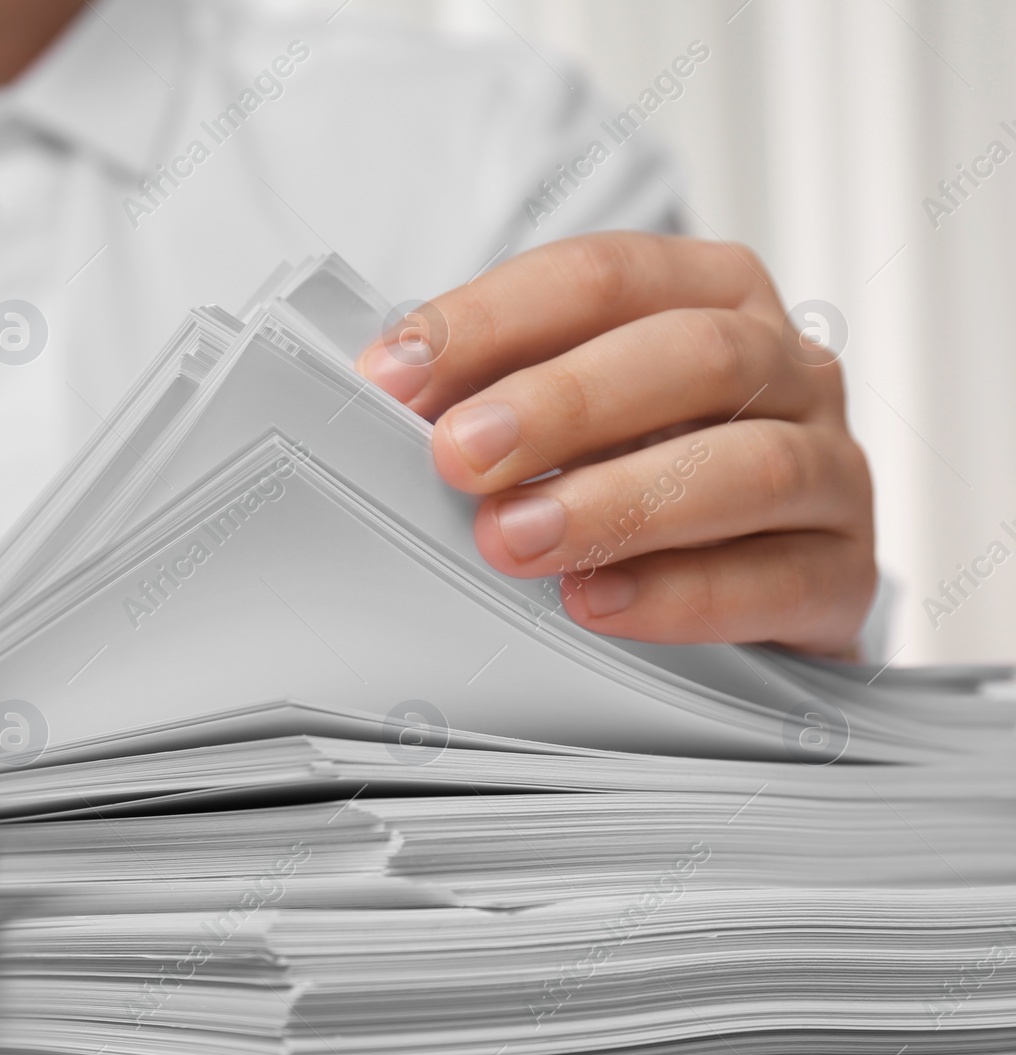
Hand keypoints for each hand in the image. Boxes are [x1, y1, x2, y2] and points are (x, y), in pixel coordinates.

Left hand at [357, 232, 875, 657]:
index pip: (604, 276)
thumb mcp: (570, 413)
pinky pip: (778, 580)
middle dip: (562, 403)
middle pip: (690, 354)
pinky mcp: (844, 574)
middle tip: (459, 458)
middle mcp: (787, 367)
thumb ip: (495, 393)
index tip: (392, 376)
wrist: (753, 581)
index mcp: (712, 294)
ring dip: (617, 502)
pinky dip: (679, 594)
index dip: (493, 319)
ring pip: (749, 466)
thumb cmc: (638, 471)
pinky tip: (593, 603)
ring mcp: (832, 468)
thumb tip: (384, 394)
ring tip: (514, 540)